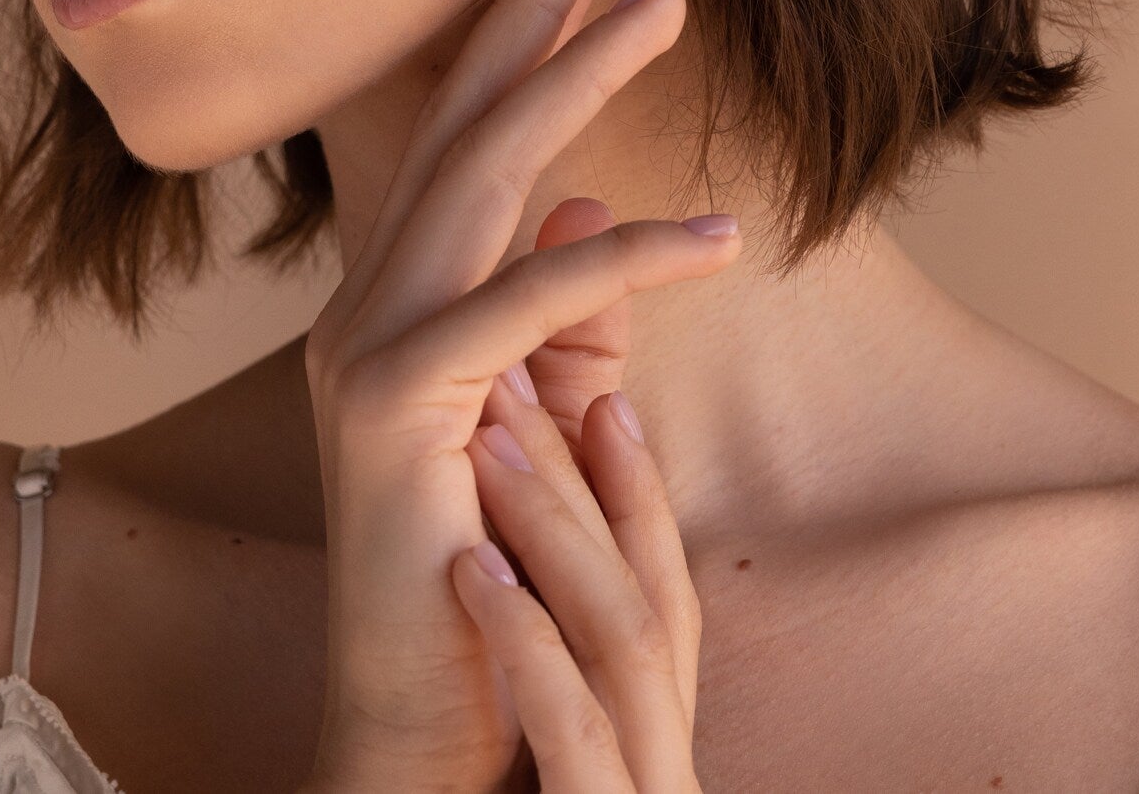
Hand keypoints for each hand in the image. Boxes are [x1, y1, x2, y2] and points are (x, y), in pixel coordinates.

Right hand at [298, 0, 741, 793]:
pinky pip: (524, 311)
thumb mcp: (543, 414)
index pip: (460, 135)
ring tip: (664, 1)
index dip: (512, 32)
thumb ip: (566, 317)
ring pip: (483, 179)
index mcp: (399, 293)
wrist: (426, 710)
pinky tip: (720, 232)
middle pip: (459, 120)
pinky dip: (626, 266)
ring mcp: (361, 347)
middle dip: (526, 6)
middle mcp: (365, 299)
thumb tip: (592, 207)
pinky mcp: (386, 409)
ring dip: (576, 77)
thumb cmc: (492, 556)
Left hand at [452, 378, 707, 793]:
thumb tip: (535, 541)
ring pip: (626, 637)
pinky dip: (526, 638)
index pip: (668, 599)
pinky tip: (470, 566)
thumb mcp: (546, 760)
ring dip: (557, 527)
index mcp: (655, 744)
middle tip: (520, 382)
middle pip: (649, 594)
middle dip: (588, 478)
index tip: (605, 402)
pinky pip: (574, 730)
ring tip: (487, 444)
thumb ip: (562, 669)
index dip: (642, 494)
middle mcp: (664, 766)